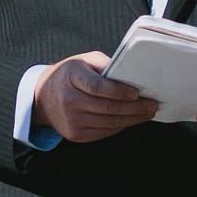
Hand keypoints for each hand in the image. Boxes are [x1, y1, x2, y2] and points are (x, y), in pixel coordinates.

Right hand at [35, 52, 159, 143]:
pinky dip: (121, 126)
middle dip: (135, 108)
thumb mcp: (84, 61)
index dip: (119, 91)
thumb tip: (132, 75)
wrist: (43, 98)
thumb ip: (105, 65)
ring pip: (109, 123)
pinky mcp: (75, 135)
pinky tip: (132, 120)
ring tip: (148, 113)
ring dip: (133, 119)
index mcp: (71, 77)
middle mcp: (69, 101)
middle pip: (107, 108)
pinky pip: (104, 132)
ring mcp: (71, 121)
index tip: (137, 93)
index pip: (97, 87)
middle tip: (153, 105)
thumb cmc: (70, 75)